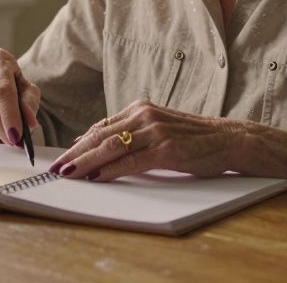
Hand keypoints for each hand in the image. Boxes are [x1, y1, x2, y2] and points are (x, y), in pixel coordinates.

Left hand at [48, 100, 239, 181]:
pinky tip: (96, 177)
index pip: (102, 126)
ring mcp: (155, 131)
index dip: (79, 143)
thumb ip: (132, 132)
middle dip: (75, 153)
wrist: (229, 139)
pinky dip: (110, 170)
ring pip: (111, 147)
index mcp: (141, 108)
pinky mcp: (166, 150)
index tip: (63, 156)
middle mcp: (145, 116)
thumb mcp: (159, 128)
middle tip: (56, 168)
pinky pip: (131, 162)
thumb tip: (97, 142)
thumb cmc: (194, 138)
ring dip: (86, 162)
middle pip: (101, 135)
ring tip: (68, 173)